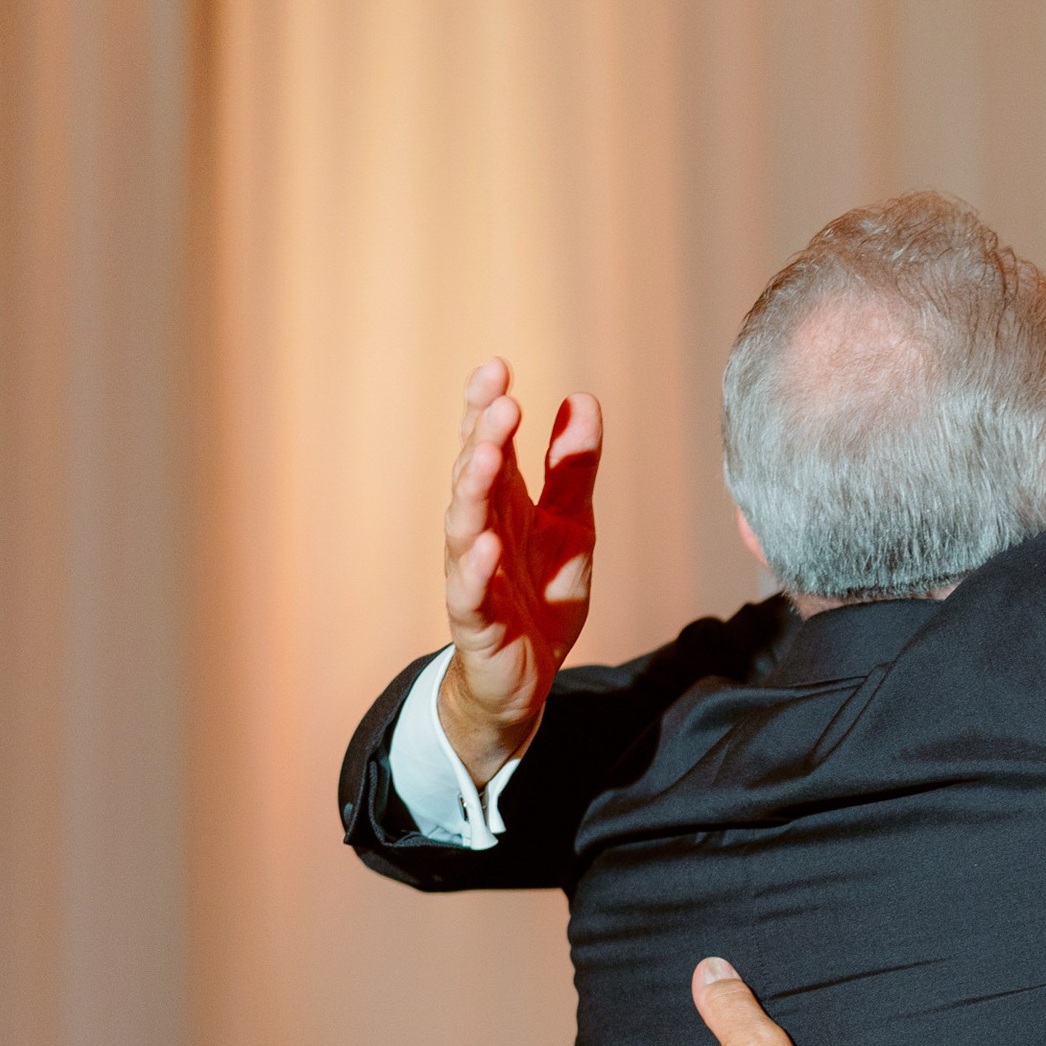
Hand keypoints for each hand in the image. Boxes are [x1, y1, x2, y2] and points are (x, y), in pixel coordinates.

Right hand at [438, 359, 602, 786]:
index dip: (486, 406)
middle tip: (501, 402)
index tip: (497, 367)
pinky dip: (476, 569)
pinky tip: (486, 545)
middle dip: (481, 436)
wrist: (526, 679)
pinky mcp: (478, 623)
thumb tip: (582, 400)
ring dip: (472, 490)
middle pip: (472, 476)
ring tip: (484, 455)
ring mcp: (474, 575)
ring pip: (463, 526)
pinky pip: (470, 594)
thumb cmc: (541, 594)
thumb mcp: (572, 526)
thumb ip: (573, 469)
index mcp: (501, 502)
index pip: (486, 443)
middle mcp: (479, 531)